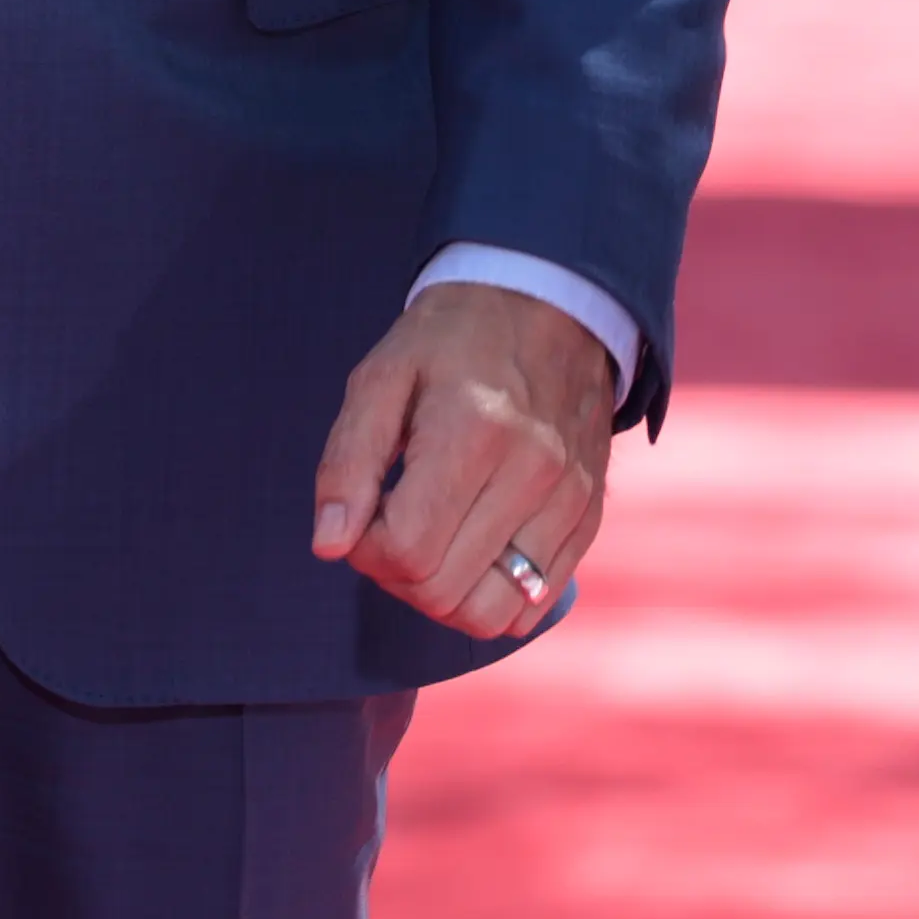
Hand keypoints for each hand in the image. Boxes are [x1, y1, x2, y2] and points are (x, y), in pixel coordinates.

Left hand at [311, 280, 617, 640]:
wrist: (550, 306)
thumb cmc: (451, 342)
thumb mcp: (381, 377)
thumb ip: (348, 461)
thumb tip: (329, 545)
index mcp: (473, 432)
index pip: (406, 550)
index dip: (365, 549)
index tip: (362, 513)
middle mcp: (533, 473)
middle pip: (443, 590)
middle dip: (395, 573)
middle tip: (388, 525)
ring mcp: (569, 501)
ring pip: (491, 613)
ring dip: (443, 595)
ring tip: (430, 543)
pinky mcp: (589, 518)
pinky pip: (535, 604)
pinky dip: (492, 596)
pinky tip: (471, 548)